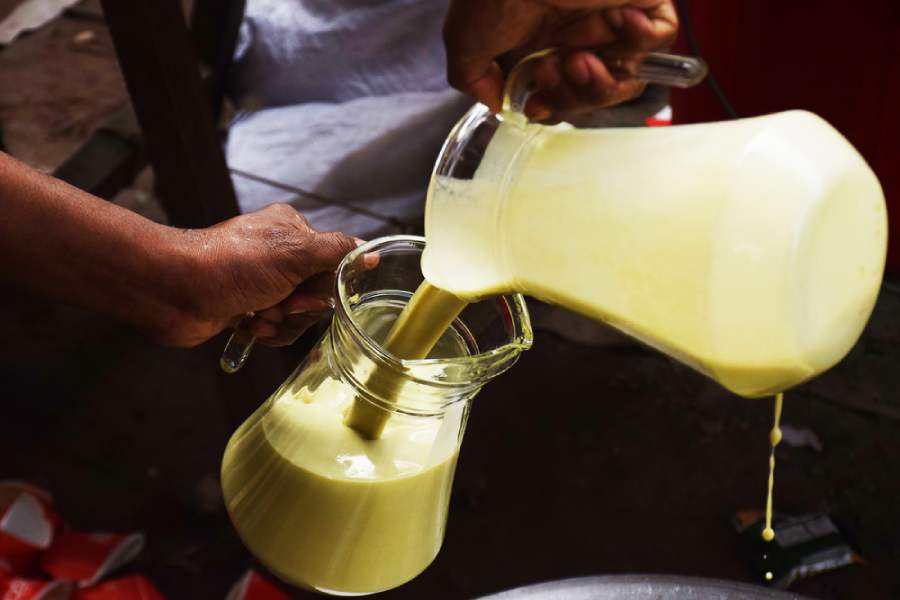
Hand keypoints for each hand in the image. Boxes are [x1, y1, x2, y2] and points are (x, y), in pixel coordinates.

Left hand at [162, 204, 359, 347]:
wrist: (175, 291)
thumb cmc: (232, 265)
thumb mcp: (295, 252)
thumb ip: (337, 252)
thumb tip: (371, 254)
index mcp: (293, 231)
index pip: (334, 262)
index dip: (326, 285)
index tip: (307, 291)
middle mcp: (279, 255)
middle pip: (319, 293)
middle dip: (301, 308)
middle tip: (279, 303)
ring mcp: (262, 283)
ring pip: (299, 316)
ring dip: (282, 322)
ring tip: (257, 315)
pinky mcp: (247, 308)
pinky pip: (277, 328)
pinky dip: (267, 331)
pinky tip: (249, 324)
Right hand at [444, 0, 677, 121]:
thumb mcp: (465, 42)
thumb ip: (473, 79)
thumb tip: (495, 101)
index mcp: (540, 42)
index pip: (561, 94)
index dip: (553, 108)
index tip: (536, 106)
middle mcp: (576, 32)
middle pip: (594, 93)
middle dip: (573, 97)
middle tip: (554, 70)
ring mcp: (610, 18)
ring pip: (627, 76)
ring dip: (601, 81)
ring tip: (578, 59)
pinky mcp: (642, 1)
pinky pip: (661, 37)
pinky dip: (641, 39)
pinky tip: (614, 19)